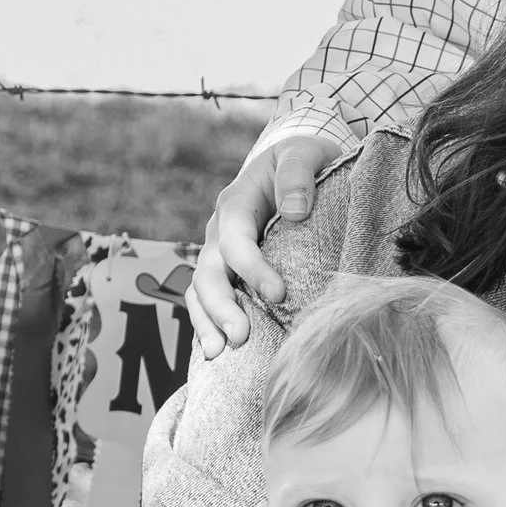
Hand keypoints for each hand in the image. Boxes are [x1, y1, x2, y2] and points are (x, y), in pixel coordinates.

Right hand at [187, 128, 336, 355]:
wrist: (295, 166)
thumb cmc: (303, 159)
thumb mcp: (304, 152)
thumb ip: (297, 174)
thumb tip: (295, 209)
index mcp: (237, 202)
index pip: (236, 239)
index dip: (252, 267)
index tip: (278, 293)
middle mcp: (220, 231)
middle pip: (208, 272)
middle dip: (220, 306)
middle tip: (240, 337)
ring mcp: (219, 255)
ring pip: (200, 291)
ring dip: (207, 322)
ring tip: (219, 353)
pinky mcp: (228, 274)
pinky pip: (209, 301)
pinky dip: (211, 325)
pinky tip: (220, 354)